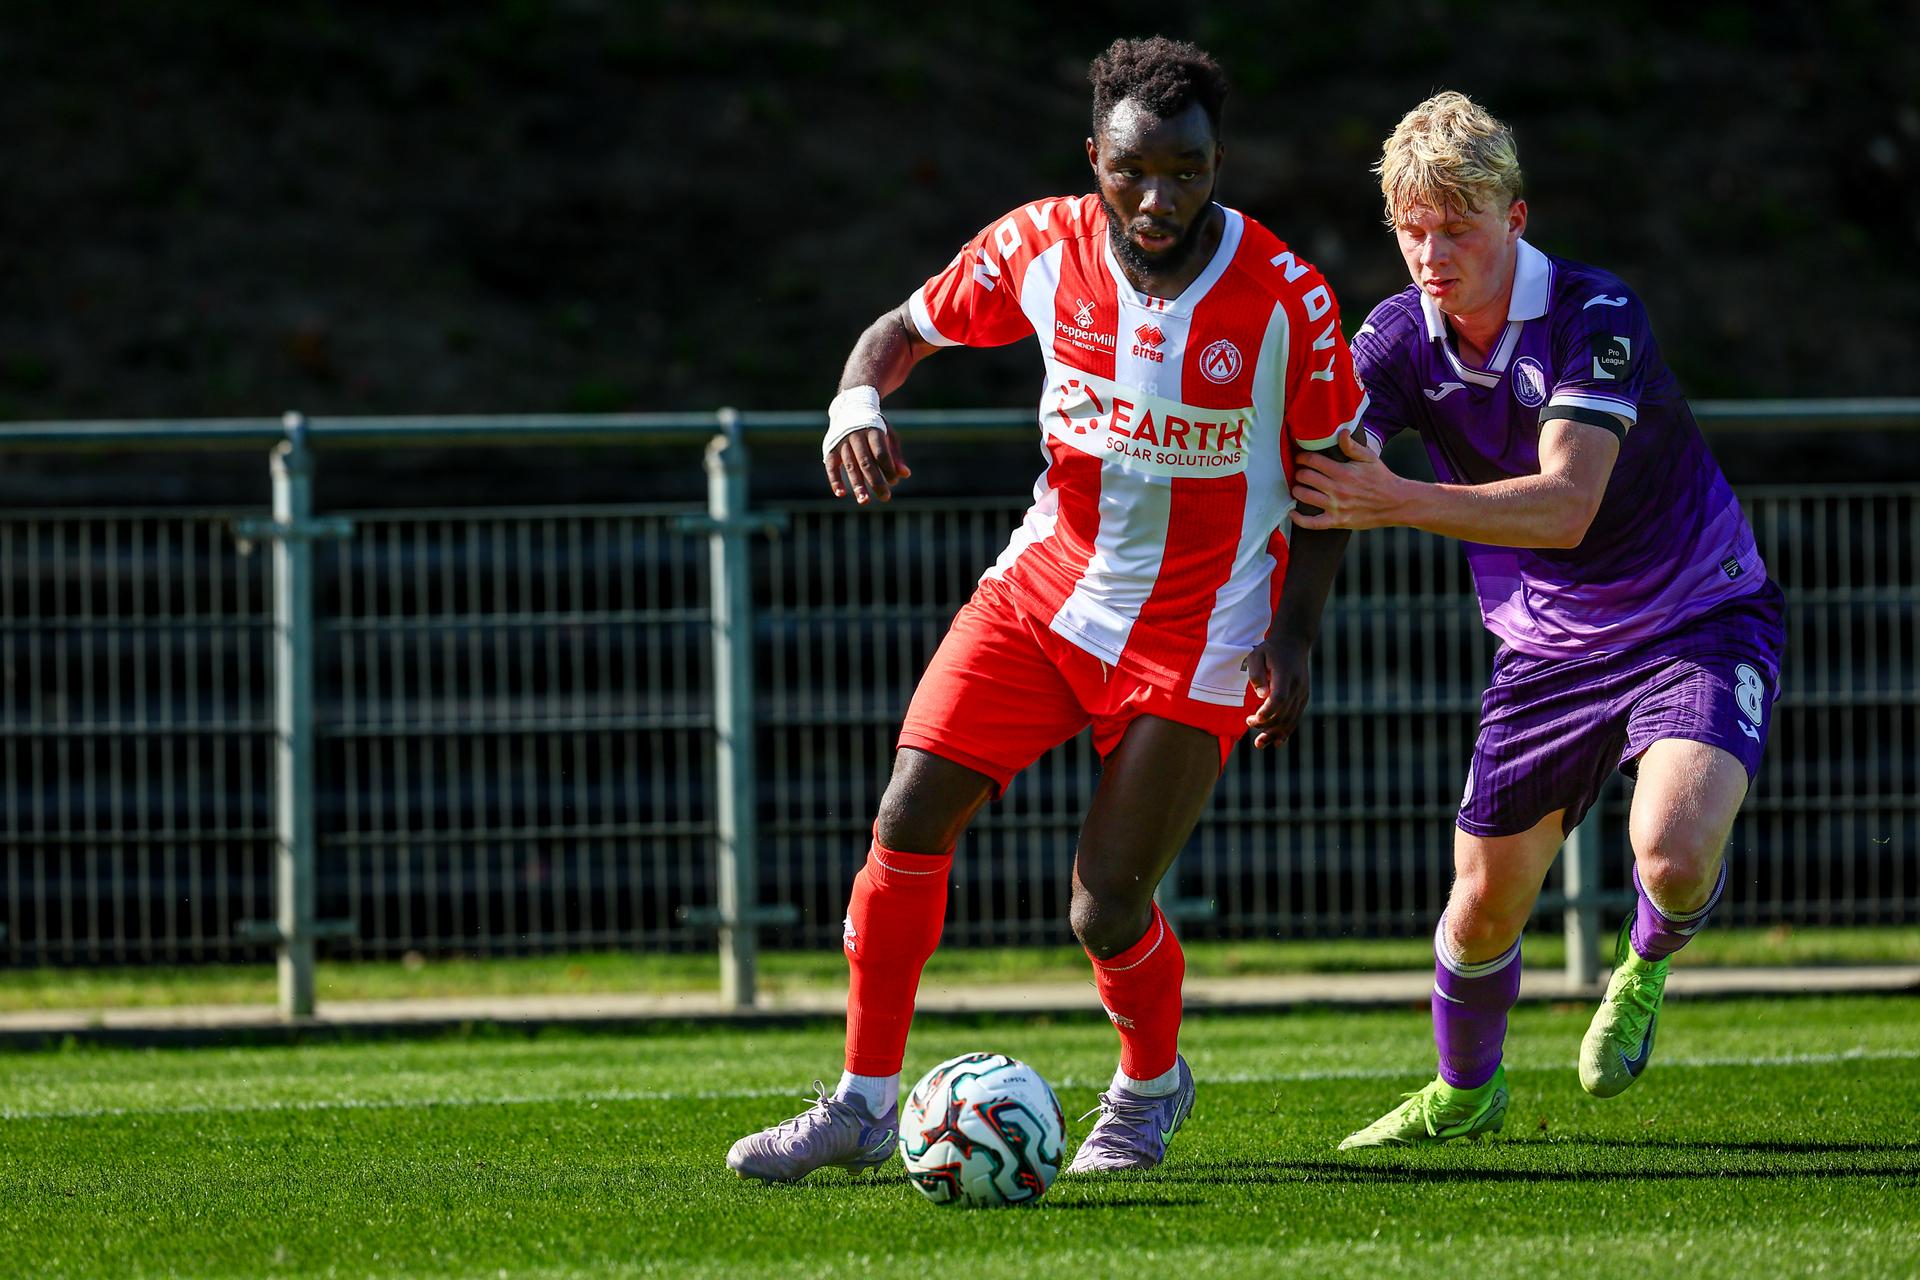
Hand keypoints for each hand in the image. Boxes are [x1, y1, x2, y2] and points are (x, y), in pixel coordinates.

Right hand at [823, 424, 910, 502]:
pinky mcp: (831, 450)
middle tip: (885, 498)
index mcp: (873, 431)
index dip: (888, 468)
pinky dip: (835, 480)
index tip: (894, 482)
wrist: (849, 408)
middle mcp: (856, 436)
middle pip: (867, 462)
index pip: (881, 453)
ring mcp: (842, 443)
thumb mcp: (888, 435)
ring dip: (857, 485)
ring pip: (851, 466)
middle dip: (876, 481)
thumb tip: (905, 475)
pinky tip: (840, 494)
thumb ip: (895, 455)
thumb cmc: (874, 426)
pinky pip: (832, 467)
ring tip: (864, 501)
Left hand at [1245, 635, 1311, 749]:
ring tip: (1259, 744)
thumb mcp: (1256, 655)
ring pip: (1291, 719)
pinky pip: (1296, 717)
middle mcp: (1297, 686)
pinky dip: (1286, 730)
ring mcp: (1302, 693)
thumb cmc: (1270, 650)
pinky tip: (1276, 741)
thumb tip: (1261, 696)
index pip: (1279, 698)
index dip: (1267, 712)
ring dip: (1275, 733)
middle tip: (1249, 722)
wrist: (1294, 643)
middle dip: (1266, 724)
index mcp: (1285, 674)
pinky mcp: (1304, 697)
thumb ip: (1257, 674)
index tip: (1253, 719)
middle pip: (1284, 712)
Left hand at [1290, 429, 1398, 530]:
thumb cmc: (1381, 479)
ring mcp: (1336, 506)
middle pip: (1305, 477)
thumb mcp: (1369, 458)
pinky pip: (1312, 523)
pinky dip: (1298, 519)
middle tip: (1300, 473)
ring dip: (1296, 490)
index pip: (1313, 461)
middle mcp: (1337, 489)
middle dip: (1299, 473)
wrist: (1396, 503)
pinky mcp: (1337, 521)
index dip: (1302, 458)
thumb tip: (1340, 433)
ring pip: (1304, 496)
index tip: (1300, 458)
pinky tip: (1292, 512)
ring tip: (1298, 487)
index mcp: (1343, 472)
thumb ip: (1352, 446)